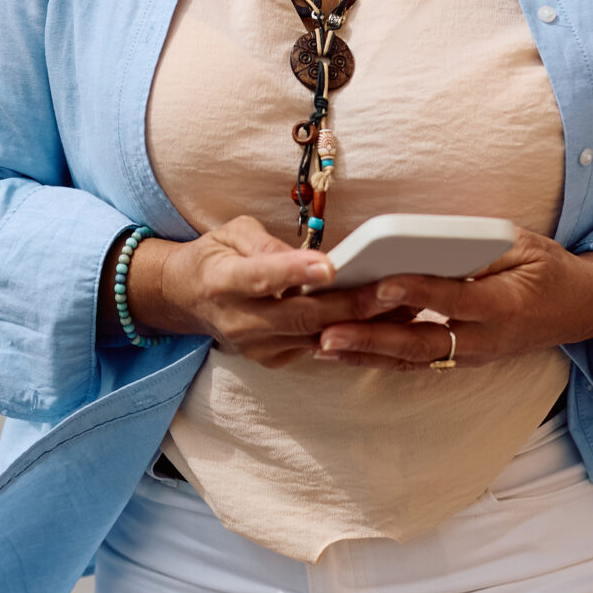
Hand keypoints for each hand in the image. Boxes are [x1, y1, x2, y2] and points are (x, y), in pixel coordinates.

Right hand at [120, 217, 386, 368]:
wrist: (187, 299)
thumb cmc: (217, 256)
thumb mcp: (232, 233)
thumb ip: (266, 244)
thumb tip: (306, 258)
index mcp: (223, 281)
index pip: (260, 278)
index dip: (294, 272)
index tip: (329, 266)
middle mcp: (239, 322)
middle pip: (300, 317)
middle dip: (349, 306)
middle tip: (391, 290)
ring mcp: (257, 348)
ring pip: (317, 339)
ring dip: (362, 325)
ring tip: (405, 306)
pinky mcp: (274, 360)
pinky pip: (319, 350)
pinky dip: (353, 337)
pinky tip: (387, 322)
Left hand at [312, 230, 592, 368]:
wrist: (580, 309)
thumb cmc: (547, 268)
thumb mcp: (523, 246)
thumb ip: (478, 247)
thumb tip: (426, 243)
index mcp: (505, 305)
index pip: (454, 300)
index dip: (417, 293)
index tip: (380, 284)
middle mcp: (486, 340)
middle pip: (423, 344)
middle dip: (372, 339)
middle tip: (328, 332)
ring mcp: (473, 355)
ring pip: (413, 360)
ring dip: (367, 355)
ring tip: (322, 345)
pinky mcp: (462, 359)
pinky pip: (416, 362)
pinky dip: (379, 357)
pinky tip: (344, 350)